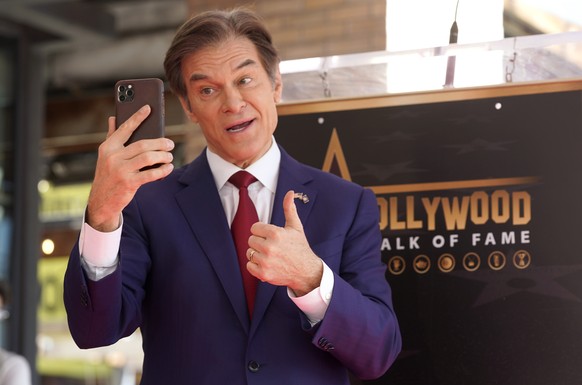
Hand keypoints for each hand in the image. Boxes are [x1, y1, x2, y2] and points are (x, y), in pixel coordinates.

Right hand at [86, 105, 174, 231]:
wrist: (101, 201)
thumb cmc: (108, 174)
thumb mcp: (106, 156)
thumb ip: (112, 137)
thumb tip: (114, 117)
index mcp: (108, 147)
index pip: (125, 128)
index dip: (137, 117)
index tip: (149, 108)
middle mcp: (113, 157)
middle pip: (142, 144)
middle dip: (160, 143)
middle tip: (170, 143)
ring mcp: (121, 170)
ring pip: (148, 158)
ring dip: (163, 156)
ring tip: (169, 156)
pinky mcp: (129, 183)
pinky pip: (151, 174)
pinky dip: (163, 170)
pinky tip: (168, 168)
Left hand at [247, 190, 322, 295]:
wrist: (306, 271)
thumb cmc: (300, 247)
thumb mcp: (295, 226)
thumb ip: (289, 209)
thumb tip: (289, 192)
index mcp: (275, 233)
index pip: (254, 228)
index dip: (262, 231)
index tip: (270, 237)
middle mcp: (269, 247)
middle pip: (251, 240)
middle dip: (260, 242)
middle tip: (272, 247)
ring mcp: (266, 261)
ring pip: (249, 252)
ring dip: (258, 254)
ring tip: (270, 256)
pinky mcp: (263, 274)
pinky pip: (249, 265)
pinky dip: (255, 266)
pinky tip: (267, 264)